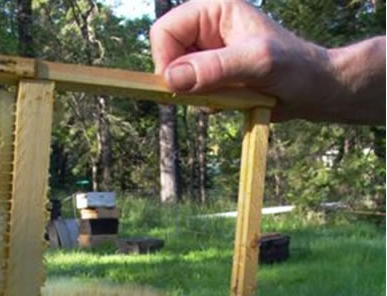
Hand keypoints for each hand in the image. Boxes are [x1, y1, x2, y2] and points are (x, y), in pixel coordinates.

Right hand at [150, 0, 385, 123]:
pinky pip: (193, 91)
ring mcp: (211, 53)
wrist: (314, 89)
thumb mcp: (257, 64)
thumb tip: (172, 78)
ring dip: (197, 94)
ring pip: (178, 77)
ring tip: (229, 95)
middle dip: (183, 80)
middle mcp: (208, 28)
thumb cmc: (294, 68)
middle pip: (167, 55)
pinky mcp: (216, 75)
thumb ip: (215, 68)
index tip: (183, 86)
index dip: (166, 60)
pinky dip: (206, 102)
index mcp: (214, 10)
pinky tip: (231, 101)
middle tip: (211, 93)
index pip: (164, 31)